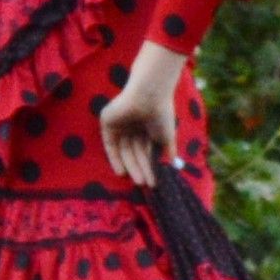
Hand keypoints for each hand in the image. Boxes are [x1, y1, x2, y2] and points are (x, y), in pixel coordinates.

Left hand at [96, 40, 189, 183]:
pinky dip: (114, 158)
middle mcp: (132, 126)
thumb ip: (168, 150)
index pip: (145, 150)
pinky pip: (109, 145)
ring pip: (124, 151)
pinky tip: (121, 171)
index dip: (149, 166)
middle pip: (134, 152)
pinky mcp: (107, 122)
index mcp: (145, 127)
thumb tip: (173, 164)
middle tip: (145, 184)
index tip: (153, 181)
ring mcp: (119, 125)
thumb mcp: (167, 136)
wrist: (149, 95)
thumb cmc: (161, 113)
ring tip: (139, 181)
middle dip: (140, 168)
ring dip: (130, 166)